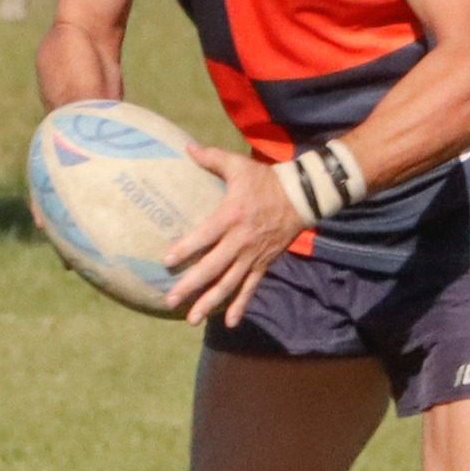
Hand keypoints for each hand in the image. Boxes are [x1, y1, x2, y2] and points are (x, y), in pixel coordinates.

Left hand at [162, 144, 303, 326]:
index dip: (186, 249)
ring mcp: (253, 256)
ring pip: (229, 284)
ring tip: (192, 318)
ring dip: (210, 303)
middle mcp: (241, 241)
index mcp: (232, 216)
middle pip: (213, 268)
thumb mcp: (239, 165)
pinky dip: (240, 306)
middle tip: (170, 299)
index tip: (167, 261)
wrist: (302, 197)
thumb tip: (186, 147)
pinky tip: (229, 323)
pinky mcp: (264, 264)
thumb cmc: (265, 180)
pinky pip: (250, 288)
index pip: (205, 236)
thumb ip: (211, 158)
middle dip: (191, 286)